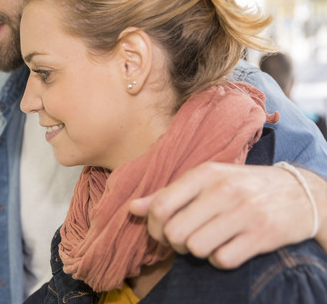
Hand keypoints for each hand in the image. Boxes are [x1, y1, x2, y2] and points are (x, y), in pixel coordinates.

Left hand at [129, 161, 325, 268]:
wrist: (301, 192)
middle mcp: (223, 190)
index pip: (160, 206)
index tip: (163, 230)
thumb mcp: (207, 181)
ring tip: (209, 242)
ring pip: (196, 247)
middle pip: (174, 232)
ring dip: (198, 252)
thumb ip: (169, 194)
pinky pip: (223, 259)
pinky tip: (229, 248)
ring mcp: (244, 212)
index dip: (154, 226)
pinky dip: (221, 260)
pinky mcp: (262, 234)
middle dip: (174, 243)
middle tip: (186, 240)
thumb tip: (133, 208)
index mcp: (204, 174)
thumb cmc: (243, 186)